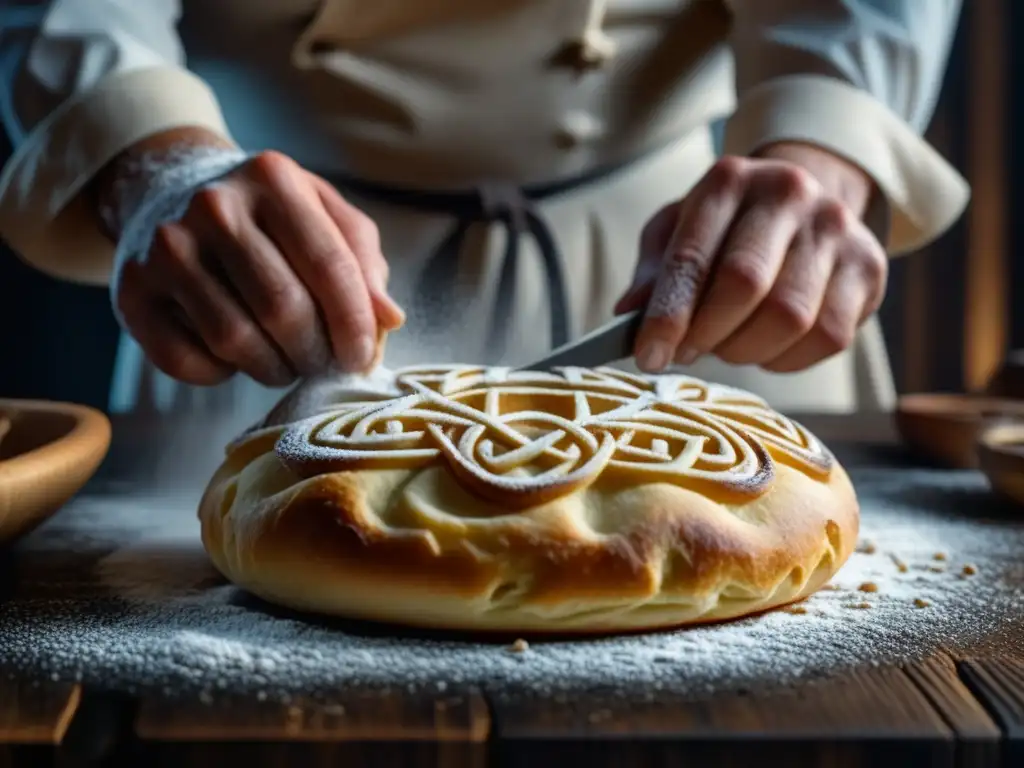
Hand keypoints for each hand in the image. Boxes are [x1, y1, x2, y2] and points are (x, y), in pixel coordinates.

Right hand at [103, 131, 403, 386]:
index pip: (330, 267)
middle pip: (283, 309)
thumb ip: (364, 262)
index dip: (355, 325)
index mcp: (274, 179)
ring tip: (285, 362)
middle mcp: (215, 206)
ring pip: (235, 340)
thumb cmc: (270, 218)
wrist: (172, 194)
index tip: (363, 358)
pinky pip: (186, 360)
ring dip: (273, 368)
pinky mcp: (132, 289)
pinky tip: (234, 357)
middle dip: (315, 353)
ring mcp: (166, 247)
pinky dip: (220, 374)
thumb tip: (389, 318)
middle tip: (323, 364)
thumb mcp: (325, 218)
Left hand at [616, 144, 886, 373]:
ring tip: (727, 345)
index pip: (692, 257)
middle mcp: (788, 193)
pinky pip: (828, 337)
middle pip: (745, 285)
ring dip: (746, 350)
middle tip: (687, 353)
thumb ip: (654, 275)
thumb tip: (627, 317)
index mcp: (728, 181)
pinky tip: (767, 348)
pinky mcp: (868, 267)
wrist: (803, 204)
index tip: (648, 357)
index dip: (668, 316)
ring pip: (789, 317)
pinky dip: (788, 359)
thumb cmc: (726, 228)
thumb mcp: (677, 234)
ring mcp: (836, 228)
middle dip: (708, 334)